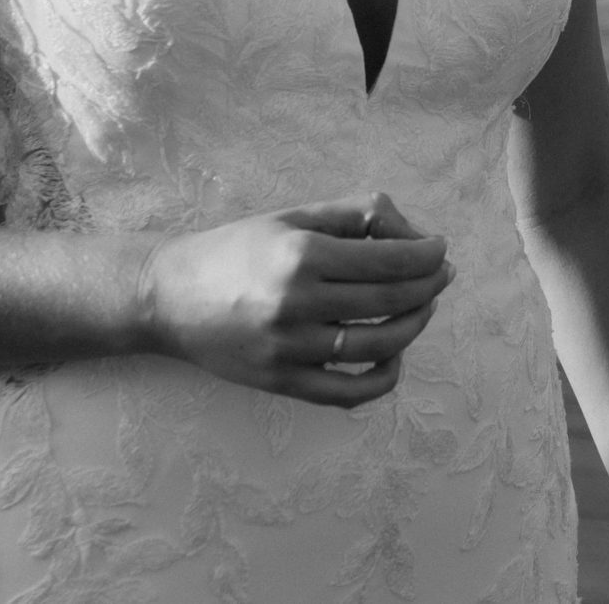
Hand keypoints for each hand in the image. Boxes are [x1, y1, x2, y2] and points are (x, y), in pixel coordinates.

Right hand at [136, 192, 451, 406]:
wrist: (167, 298)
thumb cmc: (235, 248)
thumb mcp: (293, 217)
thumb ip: (354, 216)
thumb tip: (412, 233)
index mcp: (301, 254)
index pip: (390, 260)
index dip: (427, 255)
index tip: (440, 250)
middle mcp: (297, 303)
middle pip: (391, 300)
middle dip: (429, 286)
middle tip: (441, 275)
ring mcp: (289, 348)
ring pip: (379, 345)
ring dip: (414, 325)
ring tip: (422, 307)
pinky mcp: (281, 382)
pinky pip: (348, 392)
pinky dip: (382, 378)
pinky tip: (393, 356)